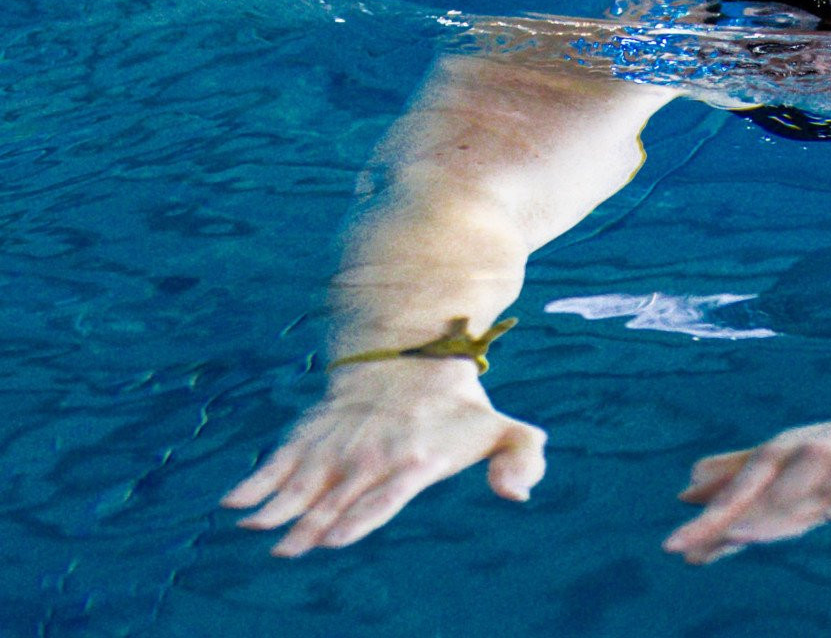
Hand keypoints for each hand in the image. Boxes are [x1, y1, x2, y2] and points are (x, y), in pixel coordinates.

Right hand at [220, 360, 546, 556]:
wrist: (412, 356)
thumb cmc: (460, 408)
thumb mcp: (504, 429)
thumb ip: (523, 457)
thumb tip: (519, 493)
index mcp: (413, 463)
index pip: (384, 496)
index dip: (359, 517)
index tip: (334, 537)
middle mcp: (369, 459)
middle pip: (335, 499)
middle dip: (309, 526)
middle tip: (287, 549)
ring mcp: (336, 448)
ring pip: (302, 483)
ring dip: (276, 507)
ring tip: (251, 526)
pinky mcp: (311, 437)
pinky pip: (279, 461)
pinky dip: (256, 481)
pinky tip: (233, 503)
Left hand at [667, 373, 830, 562]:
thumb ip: (778, 464)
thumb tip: (700, 481)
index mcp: (829, 446)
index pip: (764, 476)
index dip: (721, 508)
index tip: (677, 542)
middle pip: (782, 473)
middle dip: (732, 510)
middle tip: (680, 544)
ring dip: (786, 500)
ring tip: (741, 532)